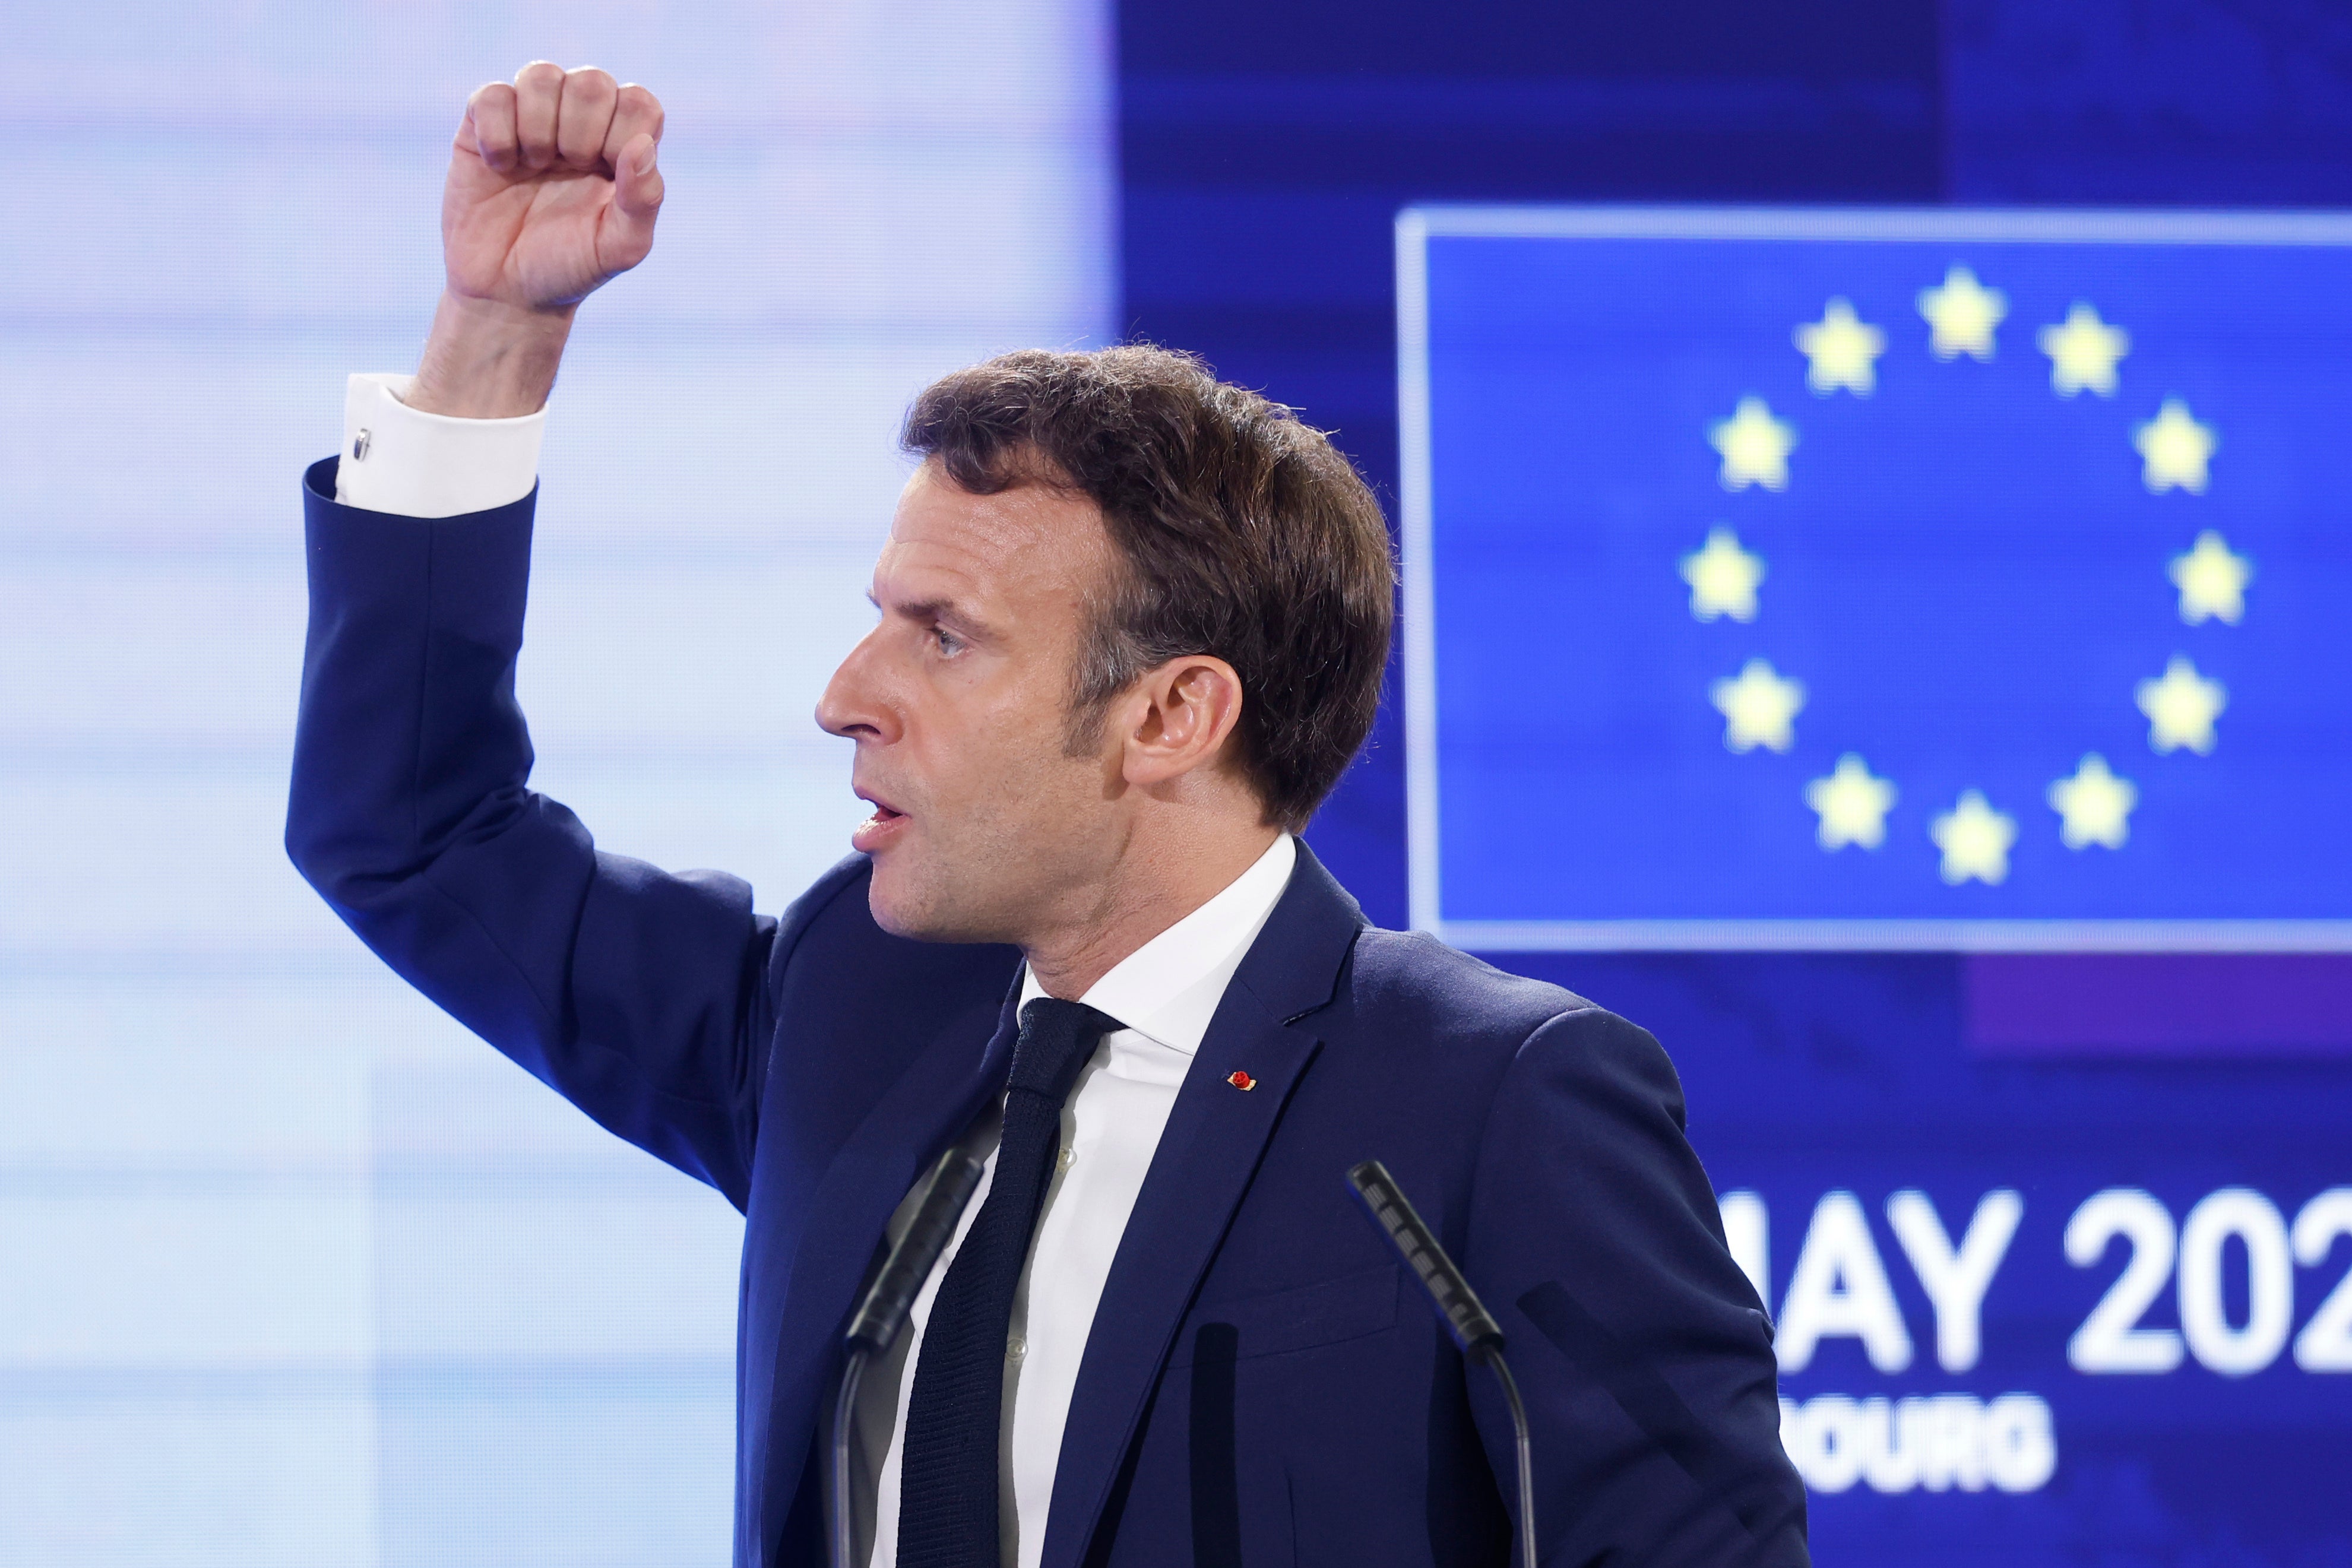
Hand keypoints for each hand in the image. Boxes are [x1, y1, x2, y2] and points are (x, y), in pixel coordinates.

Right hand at [446, 63, 665, 311]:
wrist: (507, 292)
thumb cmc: (571, 267)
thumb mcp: (619, 247)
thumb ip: (643, 200)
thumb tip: (643, 145)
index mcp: (621, 147)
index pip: (639, 102)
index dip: (623, 133)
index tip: (605, 174)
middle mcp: (579, 124)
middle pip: (592, 81)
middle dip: (582, 129)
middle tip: (569, 168)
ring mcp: (530, 120)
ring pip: (541, 75)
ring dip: (539, 126)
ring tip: (533, 165)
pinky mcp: (483, 125)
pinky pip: (493, 95)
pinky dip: (498, 132)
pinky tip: (500, 167)